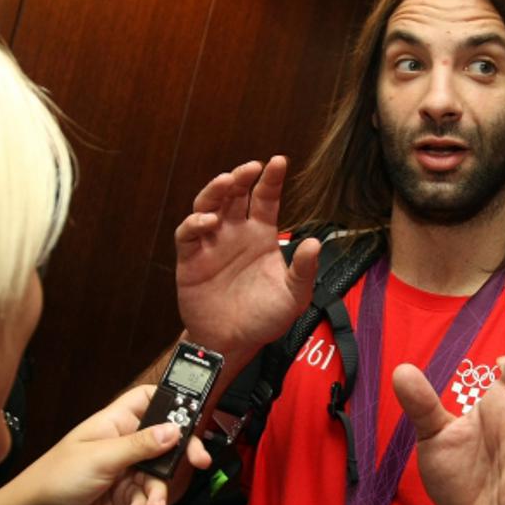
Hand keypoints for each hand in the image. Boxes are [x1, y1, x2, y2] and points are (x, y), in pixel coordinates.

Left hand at [0, 385, 211, 504]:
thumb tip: (174, 430)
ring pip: (158, 473)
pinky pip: (146, 494)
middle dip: (181, 454)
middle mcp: (122, 441)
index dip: (174, 403)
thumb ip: (140, 445)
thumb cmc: (54, 478)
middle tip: (198, 462)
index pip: (151, 399)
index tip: (194, 417)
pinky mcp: (122, 492)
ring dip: (159, 491)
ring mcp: (123, 467)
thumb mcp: (101, 458)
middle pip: (165, 440)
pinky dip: (145, 504)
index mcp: (114, 422)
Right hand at [174, 156, 320, 358]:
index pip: (265, 199)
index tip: (279, 161)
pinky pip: (188, 234)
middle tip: (250, 167)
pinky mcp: (191, 259)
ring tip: (227, 182)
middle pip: (234, 194)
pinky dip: (195, 223)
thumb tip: (316, 243)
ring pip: (208, 205)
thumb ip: (304, 270)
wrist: (234, 343)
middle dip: (241, 177)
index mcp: (261, 235)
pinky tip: (208, 222)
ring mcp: (212, 243)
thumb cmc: (265, 318)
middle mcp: (235, 233)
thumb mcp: (294, 296)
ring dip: (215, 190)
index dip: (270, 179)